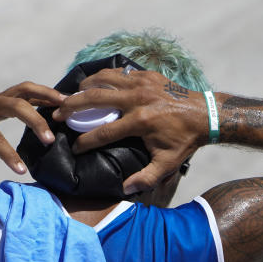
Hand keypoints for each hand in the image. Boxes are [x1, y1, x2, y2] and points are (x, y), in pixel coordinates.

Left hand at [0, 82, 64, 199]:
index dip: (7, 154)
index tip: (22, 171)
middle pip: (17, 105)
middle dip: (34, 122)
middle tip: (49, 140)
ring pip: (25, 90)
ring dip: (47, 95)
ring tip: (67, 104)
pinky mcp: (2, 96)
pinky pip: (26, 91)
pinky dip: (44, 93)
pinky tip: (61, 100)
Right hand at [51, 69, 206, 193]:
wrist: (205, 114)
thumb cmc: (184, 140)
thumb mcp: (167, 163)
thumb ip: (145, 177)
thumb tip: (124, 189)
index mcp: (140, 121)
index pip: (103, 132)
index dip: (85, 142)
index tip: (73, 147)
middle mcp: (137, 98)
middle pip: (95, 98)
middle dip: (72, 106)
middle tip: (57, 113)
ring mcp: (141, 83)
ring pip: (104, 78)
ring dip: (85, 86)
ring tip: (72, 94)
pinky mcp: (146, 74)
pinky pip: (118, 72)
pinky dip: (104, 77)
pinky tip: (95, 83)